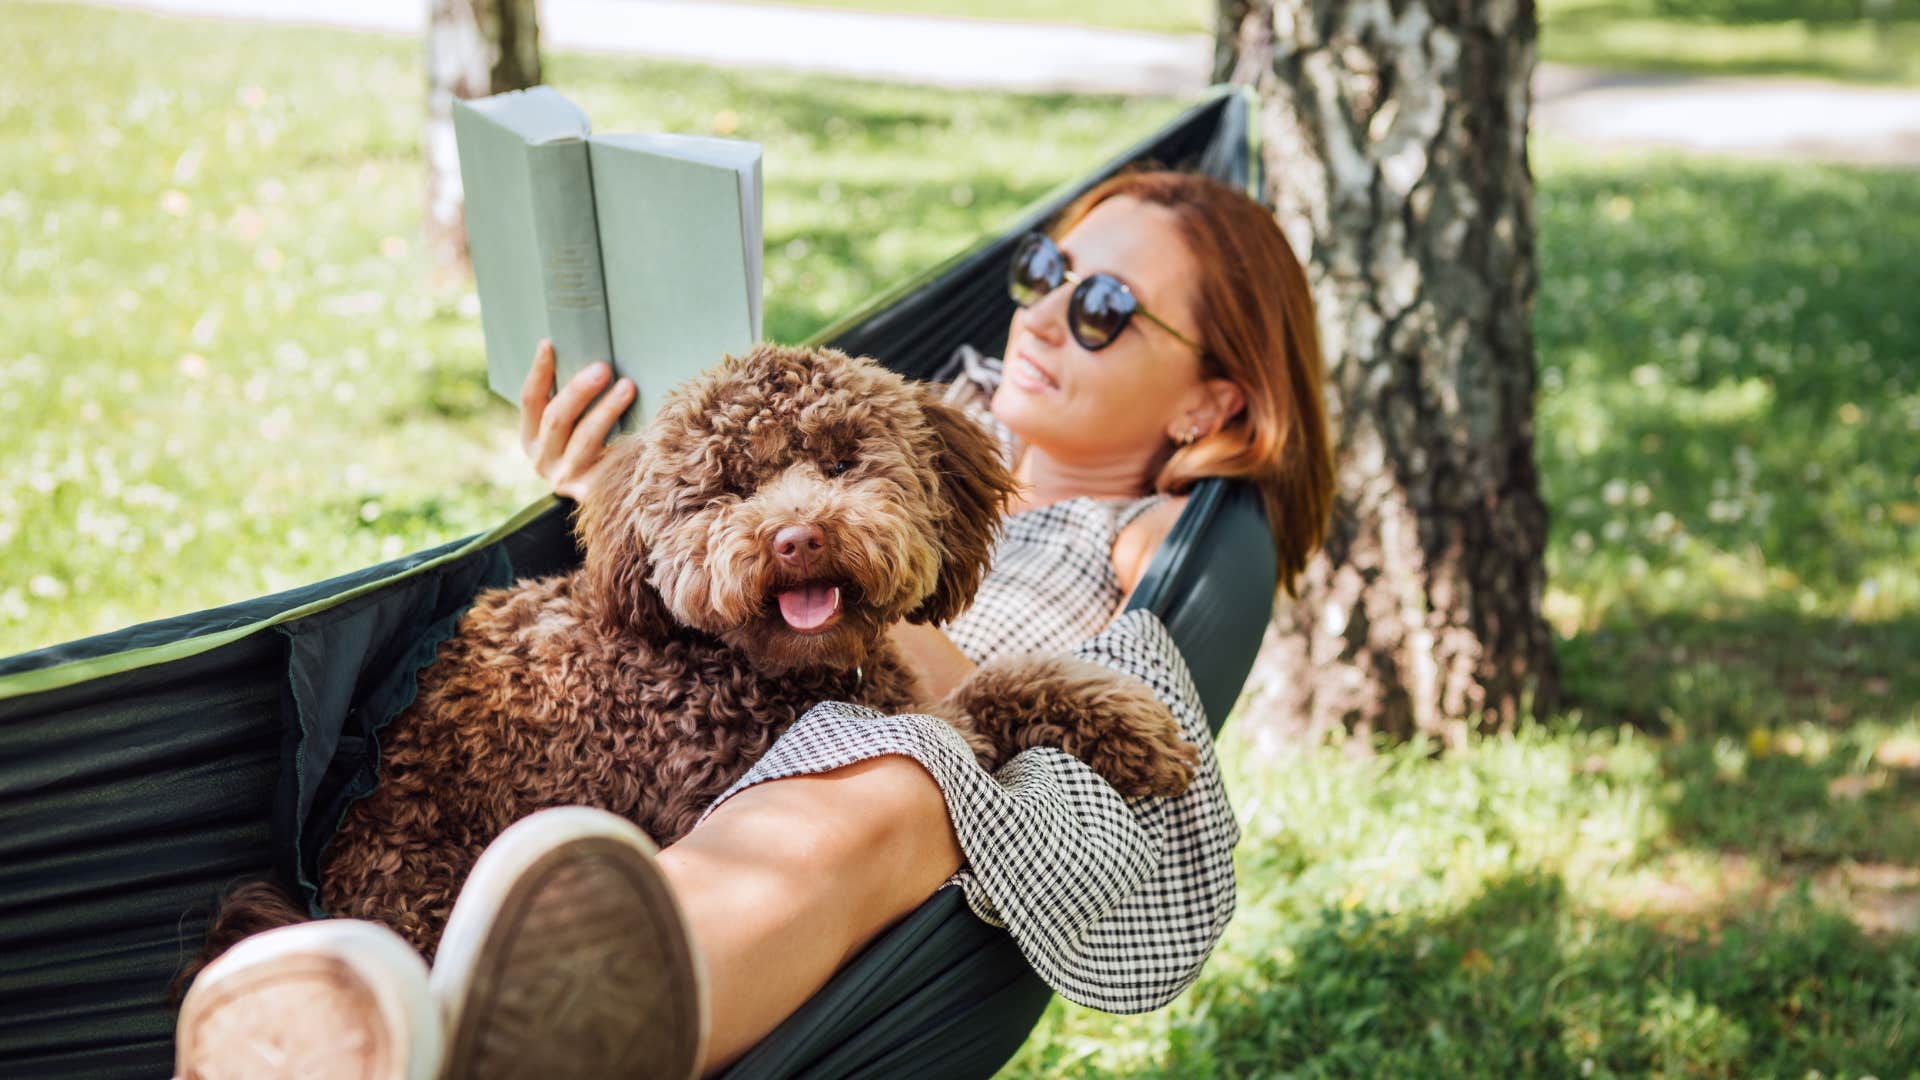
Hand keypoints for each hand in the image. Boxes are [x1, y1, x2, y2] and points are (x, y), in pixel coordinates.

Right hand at [519, 339, 634, 500]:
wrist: (612, 498)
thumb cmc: (594, 446)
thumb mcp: (573, 425)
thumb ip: (574, 400)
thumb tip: (594, 356)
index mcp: (531, 438)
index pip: (530, 400)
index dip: (538, 371)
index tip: (550, 343)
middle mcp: (543, 461)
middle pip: (556, 419)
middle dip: (579, 390)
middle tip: (603, 367)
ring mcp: (567, 479)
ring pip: (585, 439)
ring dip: (606, 409)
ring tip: (628, 386)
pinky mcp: (594, 493)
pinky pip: (611, 462)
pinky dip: (626, 440)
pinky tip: (646, 425)